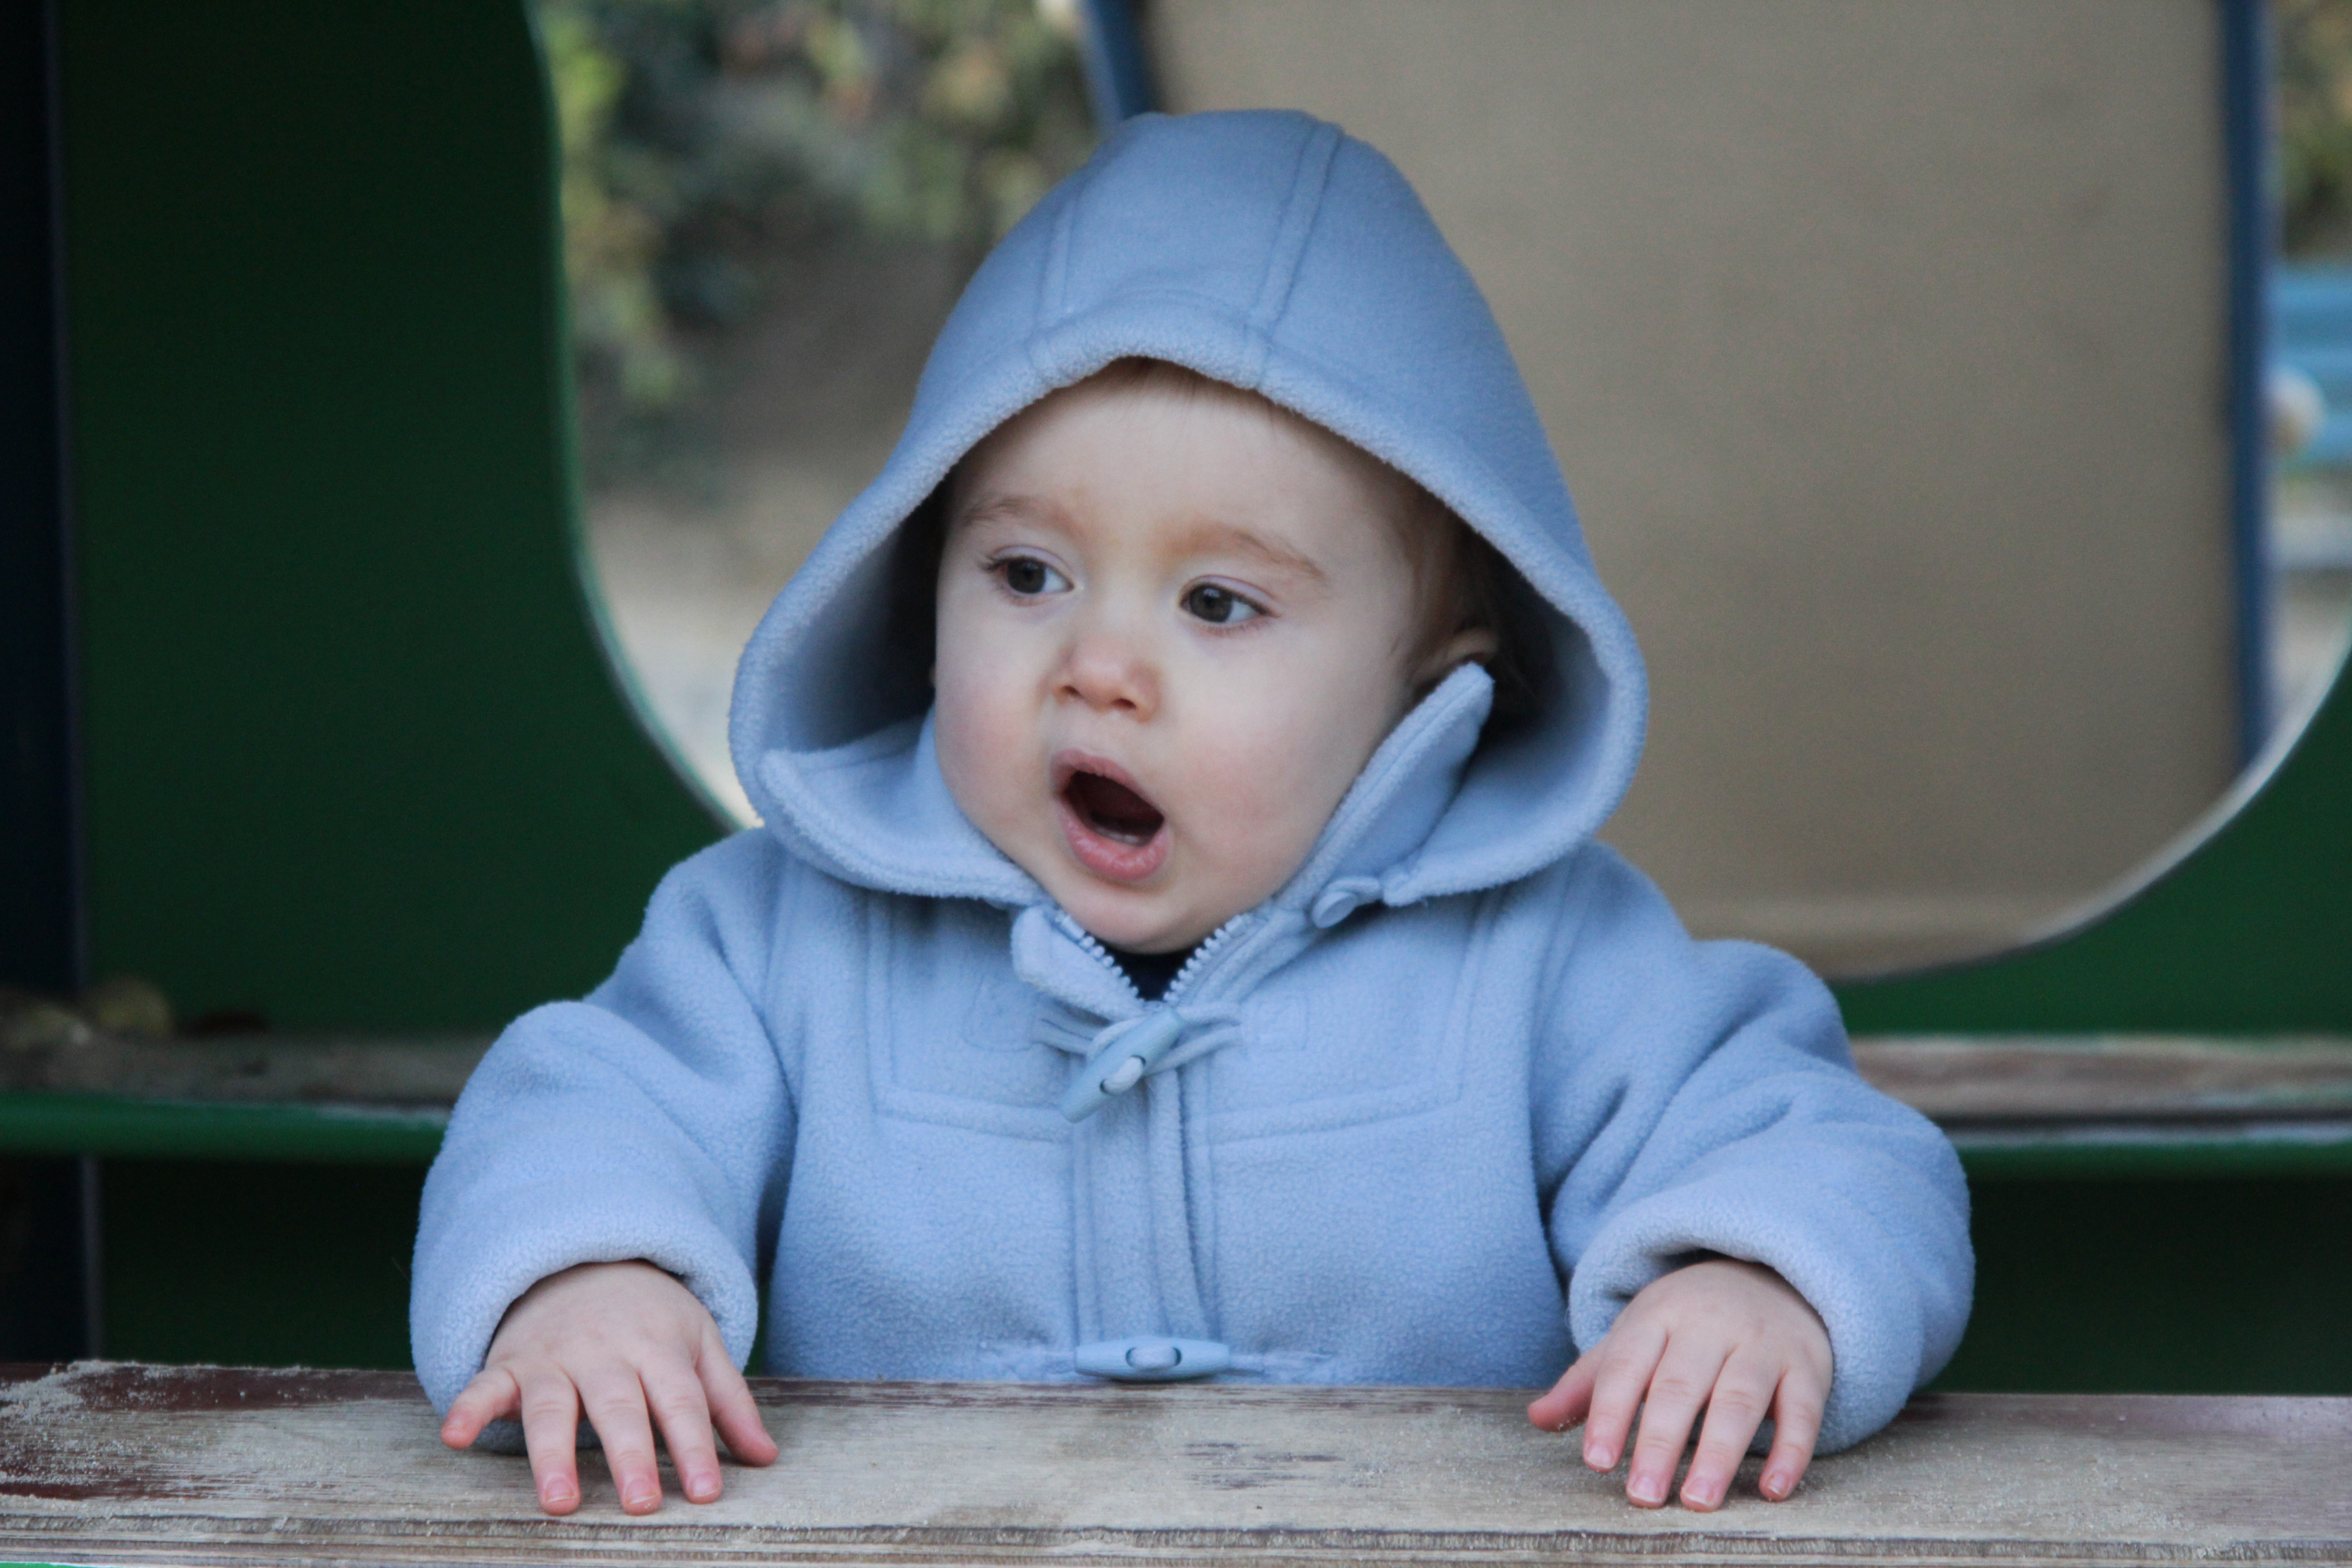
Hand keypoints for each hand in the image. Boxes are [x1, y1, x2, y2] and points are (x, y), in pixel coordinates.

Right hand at [439, 1260, 778, 1516]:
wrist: (588, 1258)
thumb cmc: (652, 1317)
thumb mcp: (699, 1343)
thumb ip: (729, 1402)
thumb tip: (768, 1458)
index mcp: (659, 1349)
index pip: (681, 1403)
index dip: (696, 1448)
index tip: (708, 1493)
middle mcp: (606, 1353)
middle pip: (620, 1407)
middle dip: (631, 1455)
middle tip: (641, 1505)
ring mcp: (555, 1357)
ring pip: (554, 1407)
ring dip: (554, 1454)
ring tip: (560, 1501)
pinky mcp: (511, 1362)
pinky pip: (486, 1385)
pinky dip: (468, 1408)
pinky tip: (454, 1437)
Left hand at [1527, 1258, 1829, 1510]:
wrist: (1769, 1273)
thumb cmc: (1687, 1323)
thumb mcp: (1635, 1336)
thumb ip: (1589, 1382)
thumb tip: (1536, 1420)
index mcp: (1658, 1316)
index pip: (1626, 1365)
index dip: (1609, 1413)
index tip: (1597, 1462)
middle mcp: (1710, 1325)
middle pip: (1680, 1385)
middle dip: (1659, 1442)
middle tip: (1643, 1496)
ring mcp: (1762, 1343)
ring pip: (1739, 1398)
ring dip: (1718, 1452)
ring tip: (1698, 1501)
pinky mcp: (1807, 1366)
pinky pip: (1802, 1411)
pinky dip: (1791, 1451)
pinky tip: (1773, 1490)